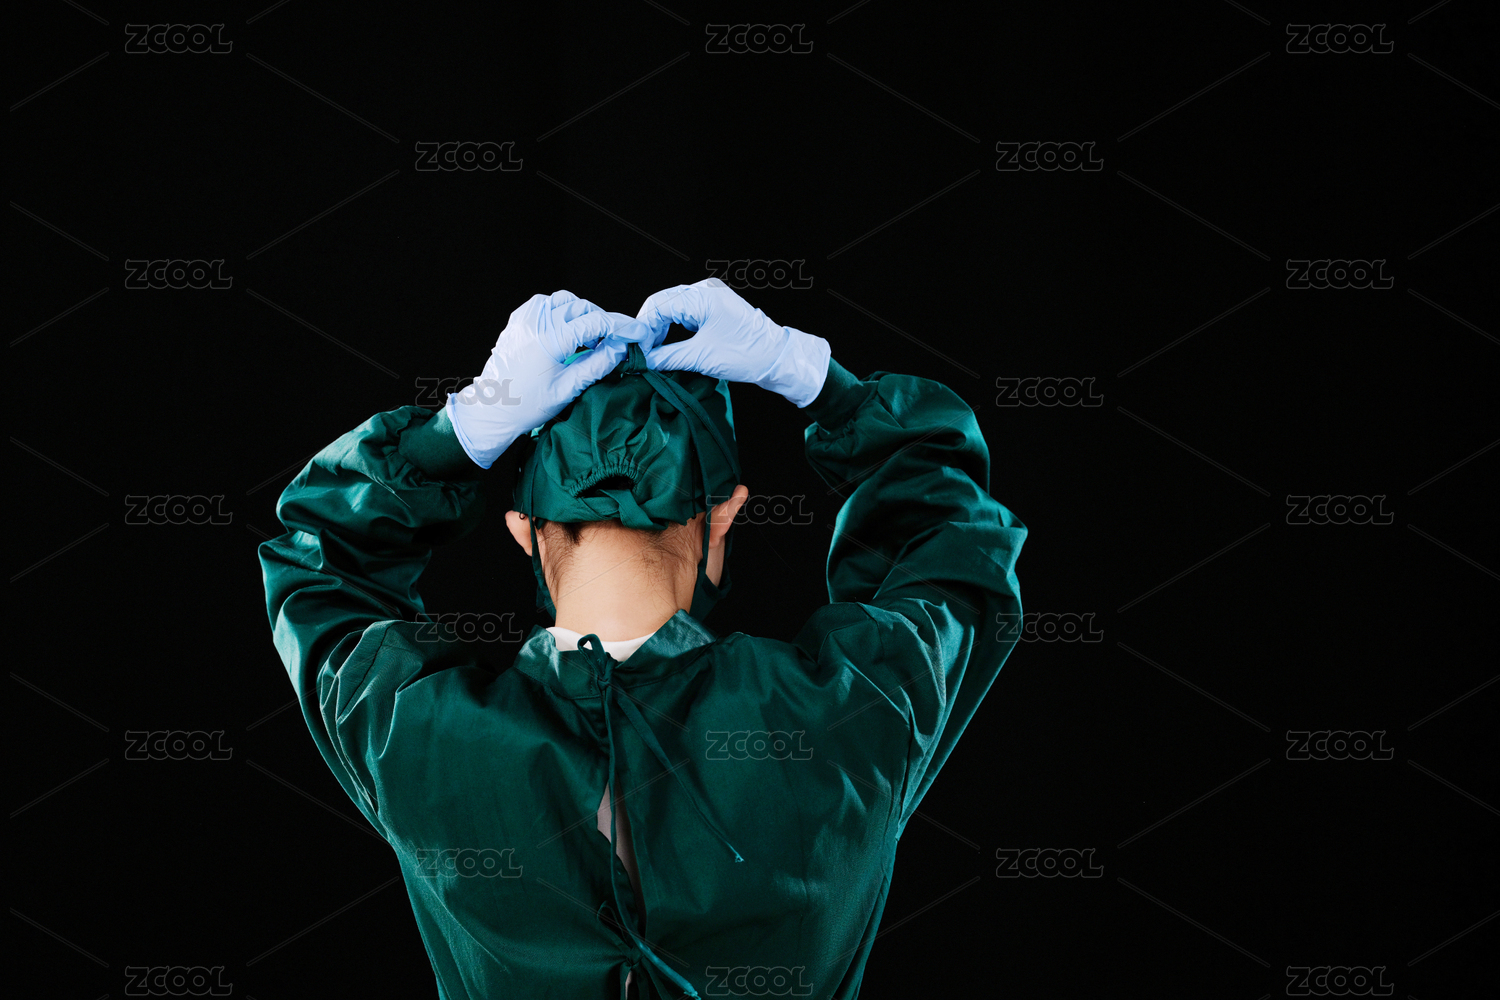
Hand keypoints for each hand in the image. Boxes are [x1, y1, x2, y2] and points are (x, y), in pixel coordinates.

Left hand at [446, 291, 651, 468]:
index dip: (622, 326)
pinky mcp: (518, 319)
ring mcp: (525, 317)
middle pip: (583, 308)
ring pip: (566, 302)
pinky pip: (547, 304)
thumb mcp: (568, 389)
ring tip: (591, 338)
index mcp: (549, 339)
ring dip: (584, 315)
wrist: (492, 409)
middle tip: (615, 342)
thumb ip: (597, 364)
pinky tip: (568, 331)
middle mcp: (536, 321)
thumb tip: (620, 347)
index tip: (639, 333)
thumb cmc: (528, 404)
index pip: (597, 322)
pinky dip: (563, 312)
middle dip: (603, 322)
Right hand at [635, 278, 830, 406]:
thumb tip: (643, 361)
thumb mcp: (701, 357)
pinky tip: (667, 344)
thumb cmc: (746, 354)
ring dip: (660, 328)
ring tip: (653, 351)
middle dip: (649, 327)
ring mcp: (709, 297)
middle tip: (641, 351)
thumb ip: (667, 357)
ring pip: (672, 308)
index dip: (643, 329)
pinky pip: (684, 312)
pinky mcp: (713, 307)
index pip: (658, 305)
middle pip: (662, 303)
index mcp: (702, 296)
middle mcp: (704, 290)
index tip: (637, 350)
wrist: (776, 358)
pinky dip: (673, 327)